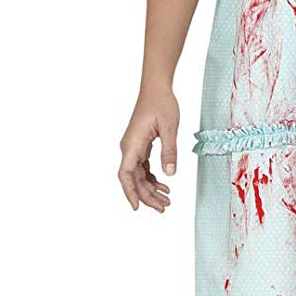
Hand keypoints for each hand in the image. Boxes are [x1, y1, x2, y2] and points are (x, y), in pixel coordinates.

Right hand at [118, 87, 179, 212]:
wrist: (156, 88)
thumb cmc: (161, 103)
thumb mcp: (169, 128)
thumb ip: (169, 151)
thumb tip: (170, 174)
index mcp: (132, 145)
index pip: (126, 175)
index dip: (130, 192)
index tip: (136, 207)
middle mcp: (129, 148)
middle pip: (133, 179)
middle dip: (147, 195)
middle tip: (164, 207)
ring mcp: (134, 147)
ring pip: (138, 175)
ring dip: (150, 189)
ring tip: (166, 200)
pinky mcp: (141, 145)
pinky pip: (143, 167)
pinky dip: (152, 178)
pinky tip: (164, 185)